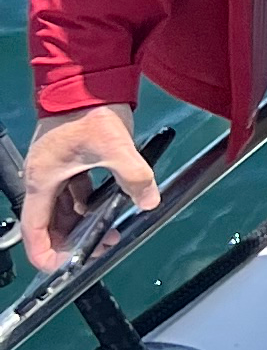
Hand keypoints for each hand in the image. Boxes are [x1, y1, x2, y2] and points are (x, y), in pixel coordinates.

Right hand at [17, 106, 157, 274]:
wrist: (89, 81)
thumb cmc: (87, 109)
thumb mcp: (114, 146)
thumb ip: (133, 176)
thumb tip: (148, 201)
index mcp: (44, 179)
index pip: (35, 227)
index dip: (44, 251)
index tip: (57, 268)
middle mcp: (46, 177)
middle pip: (51, 222)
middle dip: (71, 242)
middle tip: (95, 252)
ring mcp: (58, 169)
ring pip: (65, 209)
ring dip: (84, 224)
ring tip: (109, 235)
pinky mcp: (72, 161)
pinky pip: (77, 193)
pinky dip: (90, 206)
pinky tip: (111, 208)